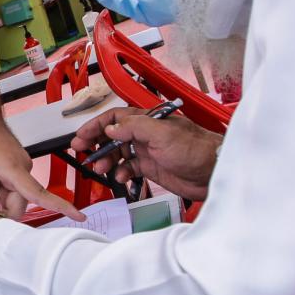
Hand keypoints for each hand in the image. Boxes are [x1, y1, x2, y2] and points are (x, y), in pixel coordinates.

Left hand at [0, 116, 81, 219]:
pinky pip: (10, 187)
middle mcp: (23, 168)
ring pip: (13, 196)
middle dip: (0, 205)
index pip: (39, 194)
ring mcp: (21, 167)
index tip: (80, 216)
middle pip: (20, 202)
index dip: (61, 207)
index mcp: (13, 168)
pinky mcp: (16, 166)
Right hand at [70, 107, 220, 200]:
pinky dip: (121, 172)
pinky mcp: (152, 167)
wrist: (213, 172)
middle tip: (81, 151)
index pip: (115, 117)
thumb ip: (134, 128)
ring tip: (99, 168)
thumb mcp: (162, 134)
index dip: (96, 125)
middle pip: (112, 135)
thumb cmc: (195, 149)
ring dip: (106, 160)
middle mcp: (145, 134)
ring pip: (118, 153)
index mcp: (147, 120)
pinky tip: (119, 177)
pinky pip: (129, 168)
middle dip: (95, 143)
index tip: (81, 135)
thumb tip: (111, 128)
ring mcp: (147, 151)